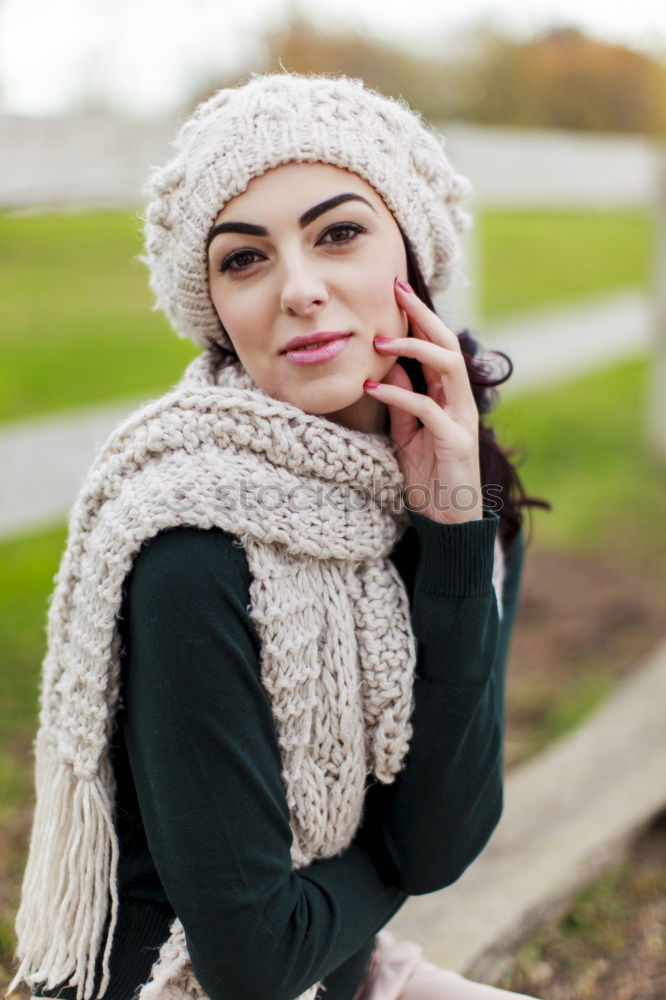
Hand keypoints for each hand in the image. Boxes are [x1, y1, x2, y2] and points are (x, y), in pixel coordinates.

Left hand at [364, 277, 482, 524]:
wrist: (448, 521)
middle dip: (422, 315)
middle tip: (396, 290)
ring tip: (380, 342)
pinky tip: (373, 388)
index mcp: (448, 396)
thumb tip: (385, 366)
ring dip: (414, 348)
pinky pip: (427, 408)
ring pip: (447, 367)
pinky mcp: (456, 441)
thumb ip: (402, 400)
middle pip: (447, 344)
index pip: (437, 345)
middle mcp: (460, 401)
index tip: (395, 288)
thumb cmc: (428, 476)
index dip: (418, 317)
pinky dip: (398, 394)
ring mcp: (461, 419)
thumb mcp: (407, 433)